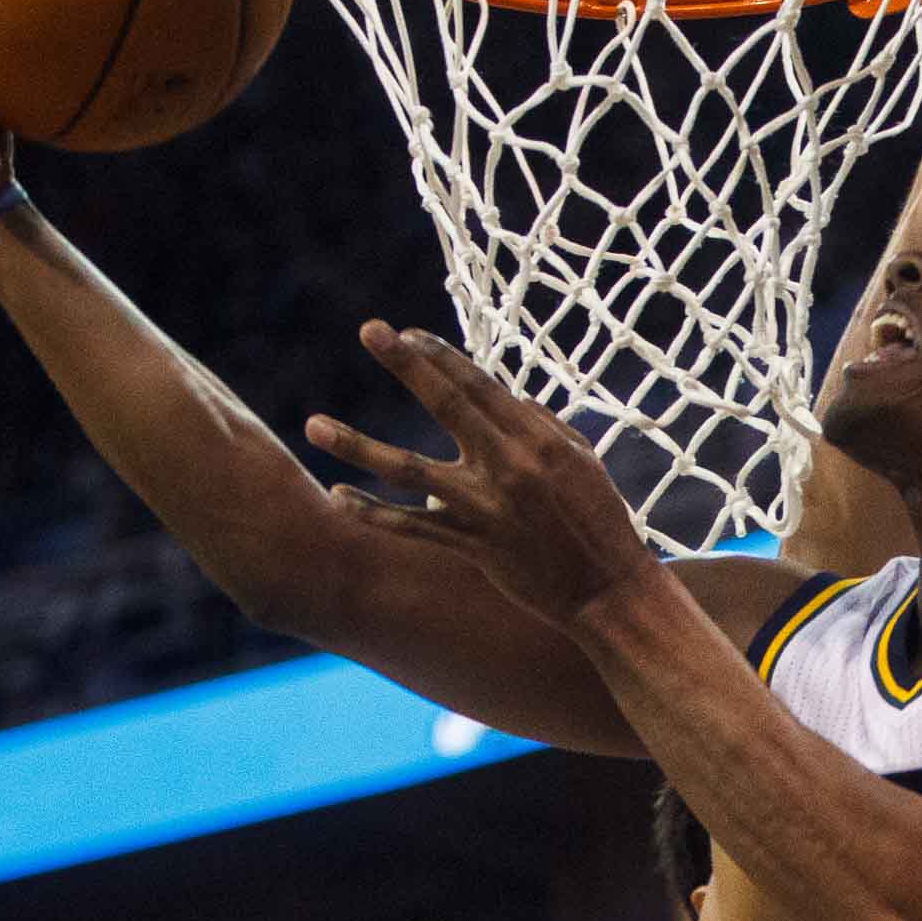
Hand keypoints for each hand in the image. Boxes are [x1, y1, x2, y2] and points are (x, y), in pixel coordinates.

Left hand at [305, 323, 654, 626]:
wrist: (609, 591)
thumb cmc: (602, 520)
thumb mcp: (582, 460)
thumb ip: (540, 424)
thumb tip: (505, 395)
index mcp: (536, 439)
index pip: (480, 383)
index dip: (440, 355)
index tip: (406, 333)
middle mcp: (508, 466)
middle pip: (446, 403)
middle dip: (406, 364)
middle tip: (369, 329)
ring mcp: (485, 507)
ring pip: (407, 469)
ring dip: (357, 445)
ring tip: (313, 425)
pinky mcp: (473, 546)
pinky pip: (412, 526)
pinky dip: (373, 513)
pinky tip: (338, 497)